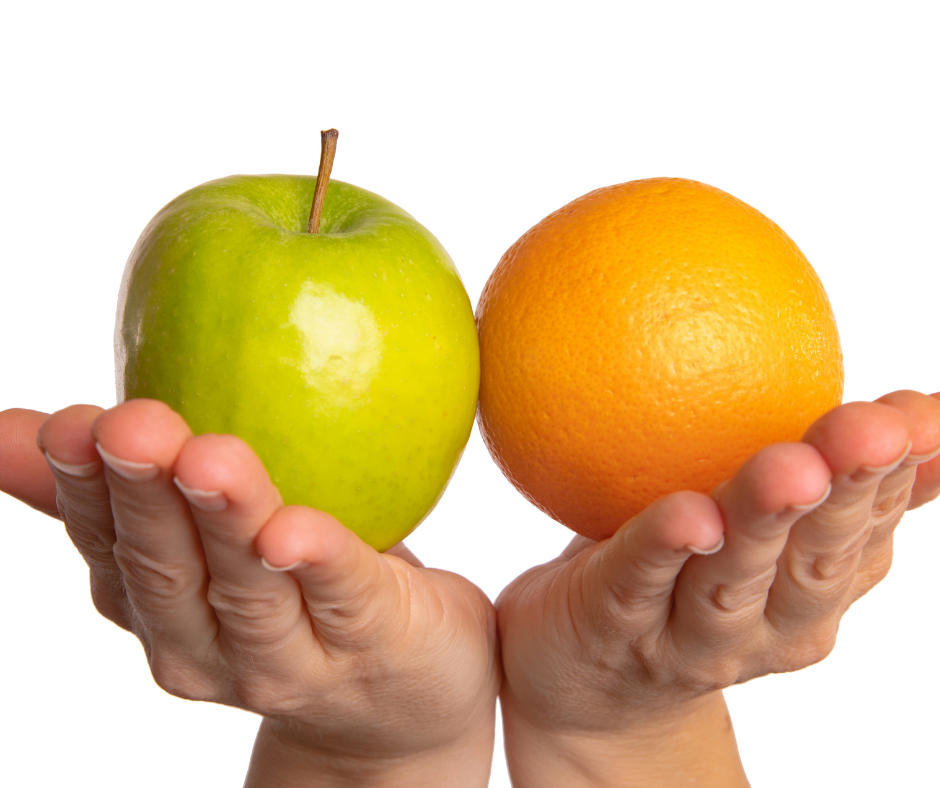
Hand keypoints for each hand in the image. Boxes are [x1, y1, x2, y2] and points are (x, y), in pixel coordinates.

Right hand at [0, 400, 499, 787]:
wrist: (400, 699)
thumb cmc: (298, 595)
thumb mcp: (202, 542)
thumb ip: (123, 491)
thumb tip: (8, 426)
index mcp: (162, 607)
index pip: (107, 546)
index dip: (82, 487)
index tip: (72, 426)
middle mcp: (211, 646)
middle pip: (167, 571)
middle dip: (143, 497)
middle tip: (130, 427)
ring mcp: (290, 658)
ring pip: (248, 587)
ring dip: (224, 522)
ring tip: (209, 459)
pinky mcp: (372, 640)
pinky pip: (342, 596)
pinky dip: (317, 561)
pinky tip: (292, 531)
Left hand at [496, 390, 939, 787]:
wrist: (588, 684)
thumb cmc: (680, 580)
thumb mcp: (761, 530)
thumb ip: (826, 477)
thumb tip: (922, 404)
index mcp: (811, 591)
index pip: (866, 528)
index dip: (896, 471)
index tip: (915, 415)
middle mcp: (764, 627)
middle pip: (813, 559)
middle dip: (846, 494)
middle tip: (870, 431)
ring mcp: (690, 640)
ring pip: (730, 578)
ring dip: (764, 521)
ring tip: (791, 469)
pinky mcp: (615, 630)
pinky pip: (638, 582)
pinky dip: (663, 548)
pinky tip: (688, 516)